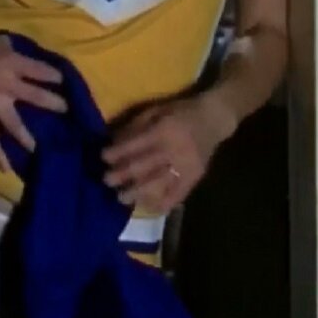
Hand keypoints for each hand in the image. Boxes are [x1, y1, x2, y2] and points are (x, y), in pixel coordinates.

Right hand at [0, 34, 66, 172]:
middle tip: (67, 111)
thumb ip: (18, 51)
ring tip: (41, 148)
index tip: (65, 83)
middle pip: (34, 96)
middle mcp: (3, 84)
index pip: (39, 71)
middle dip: (53, 104)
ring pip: (13, 123)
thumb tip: (36, 61)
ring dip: (28, 136)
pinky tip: (6, 169)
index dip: (54, 77)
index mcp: (9, 62)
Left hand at [101, 93, 236, 210]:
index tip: (102, 157)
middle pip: (143, 167)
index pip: (135, 145)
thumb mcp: (156, 110)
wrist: (214, 119)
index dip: (117, 153)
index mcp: (164, 130)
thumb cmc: (180, 112)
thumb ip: (135, 126)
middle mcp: (174, 150)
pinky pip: (176, 196)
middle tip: (106, 180)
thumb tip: (113, 142)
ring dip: (136, 193)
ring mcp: (185, 167)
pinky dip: (161, 204)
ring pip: (157, 184)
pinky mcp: (194, 179)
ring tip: (121, 198)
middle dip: (121, 175)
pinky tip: (147, 207)